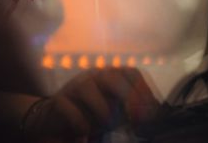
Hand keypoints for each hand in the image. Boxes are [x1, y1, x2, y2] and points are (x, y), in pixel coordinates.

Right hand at [22, 67, 159, 140]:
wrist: (54, 119)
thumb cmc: (91, 114)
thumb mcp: (115, 109)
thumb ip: (130, 109)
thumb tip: (152, 116)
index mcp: (112, 74)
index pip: (132, 74)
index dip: (143, 91)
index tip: (151, 113)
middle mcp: (95, 74)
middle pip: (113, 76)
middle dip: (128, 97)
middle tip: (136, 120)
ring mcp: (75, 84)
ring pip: (89, 89)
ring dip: (102, 112)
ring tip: (107, 126)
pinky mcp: (59, 100)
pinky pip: (71, 110)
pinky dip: (81, 124)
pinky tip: (85, 134)